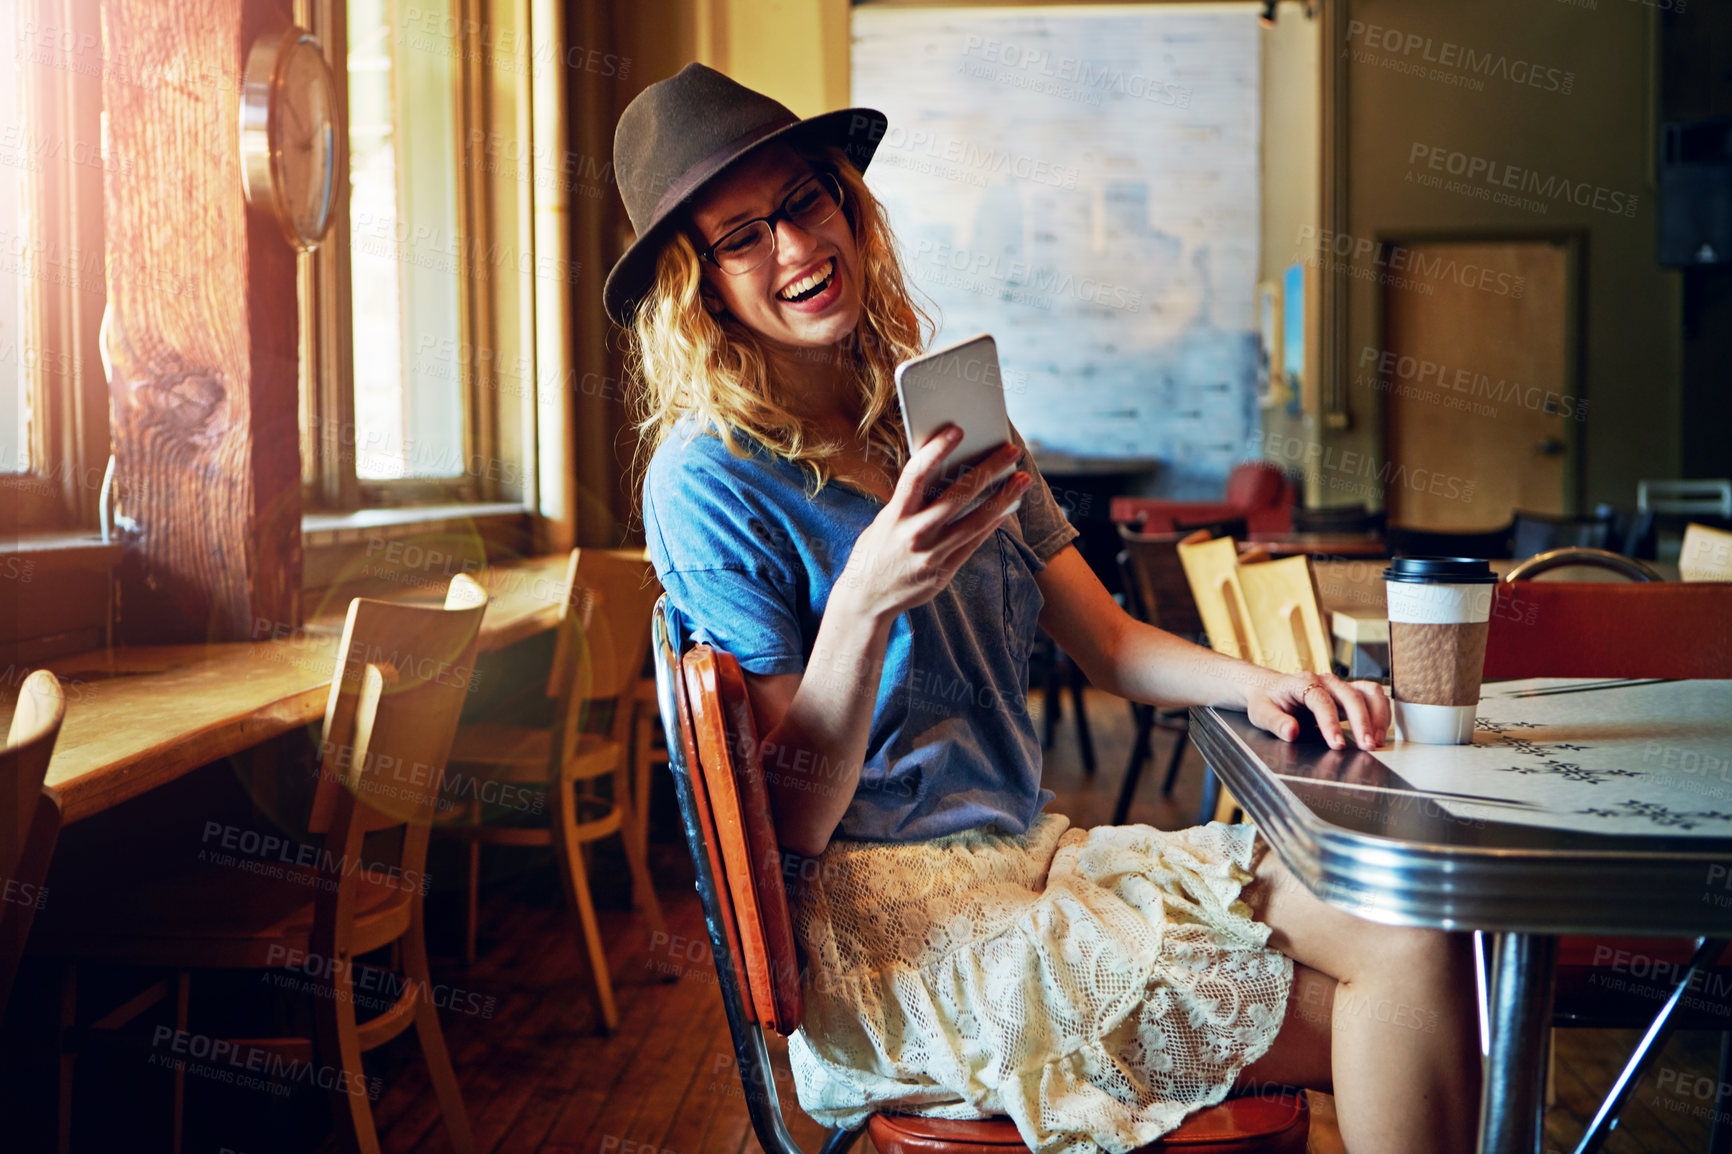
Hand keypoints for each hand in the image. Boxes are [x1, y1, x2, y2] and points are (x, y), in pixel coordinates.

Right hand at [835, 425, 1031, 621]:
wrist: (865, 599)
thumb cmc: (876, 550)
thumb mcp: (884, 520)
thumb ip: (910, 501)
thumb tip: (945, 472)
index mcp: (894, 515)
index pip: (916, 474)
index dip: (936, 450)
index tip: (957, 430)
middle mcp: (914, 535)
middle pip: (958, 496)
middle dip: (988, 469)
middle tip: (1011, 451)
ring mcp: (931, 556)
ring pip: (975, 522)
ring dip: (1003, 498)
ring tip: (1021, 480)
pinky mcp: (943, 573)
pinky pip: (973, 543)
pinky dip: (991, 524)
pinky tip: (1006, 508)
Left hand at [1245, 671, 1390, 750]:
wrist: (1269, 688)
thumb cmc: (1266, 700)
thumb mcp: (1261, 712)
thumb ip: (1276, 722)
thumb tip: (1292, 732)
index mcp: (1301, 682)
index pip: (1321, 701)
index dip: (1331, 723)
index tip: (1338, 745)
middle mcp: (1324, 680)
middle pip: (1351, 695)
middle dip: (1362, 722)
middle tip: (1367, 746)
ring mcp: (1339, 685)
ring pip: (1369, 692)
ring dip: (1377, 716)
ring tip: (1377, 741)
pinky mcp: (1349, 693)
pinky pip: (1373, 696)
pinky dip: (1381, 713)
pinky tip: (1379, 732)